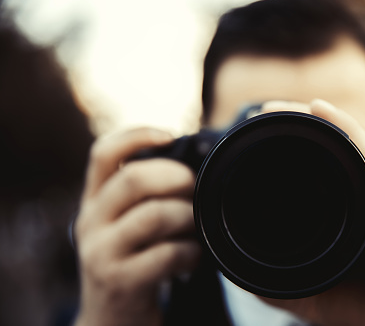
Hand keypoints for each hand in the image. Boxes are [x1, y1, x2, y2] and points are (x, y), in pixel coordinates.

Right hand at [74, 128, 201, 325]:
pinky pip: (166, 254)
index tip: (171, 134)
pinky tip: (194, 257)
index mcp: (94, 201)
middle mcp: (91, 221)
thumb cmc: (130, 263)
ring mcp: (101, 252)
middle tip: (195, 188)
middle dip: (176, 177)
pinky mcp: (120, 281)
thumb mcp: (124, 226)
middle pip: (133, 179)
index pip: (102, 153)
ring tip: (197, 225)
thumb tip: (193, 167)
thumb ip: (145, 197)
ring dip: (187, 216)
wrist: (110, 320)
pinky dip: (190, 252)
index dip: (136, 135)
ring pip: (153, 215)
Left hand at [260, 100, 364, 325]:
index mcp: (356, 215)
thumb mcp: (312, 291)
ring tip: (278, 107)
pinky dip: (346, 130)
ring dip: (315, 120)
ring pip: (351, 144)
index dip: (295, 145)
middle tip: (262, 111)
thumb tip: (234, 269)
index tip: (258, 133)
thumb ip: (277, 280)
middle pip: (336, 147)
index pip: (324, 167)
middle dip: (300, 124)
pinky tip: (320, 110)